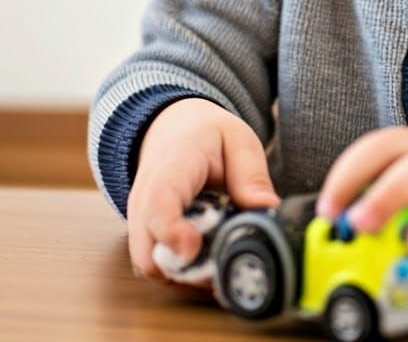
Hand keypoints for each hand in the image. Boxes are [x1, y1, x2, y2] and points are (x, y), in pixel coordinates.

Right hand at [127, 97, 280, 284]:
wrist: (174, 130)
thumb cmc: (208, 136)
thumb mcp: (237, 140)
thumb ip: (251, 174)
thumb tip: (268, 208)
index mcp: (171, 166)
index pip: (158, 203)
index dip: (172, 232)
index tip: (194, 249)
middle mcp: (144, 197)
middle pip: (146, 249)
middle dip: (184, 270)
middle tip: (223, 267)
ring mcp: (139, 220)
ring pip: (150, 266)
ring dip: (185, 276)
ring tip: (221, 263)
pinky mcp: (144, 237)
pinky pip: (156, 268)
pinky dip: (181, 275)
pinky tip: (209, 262)